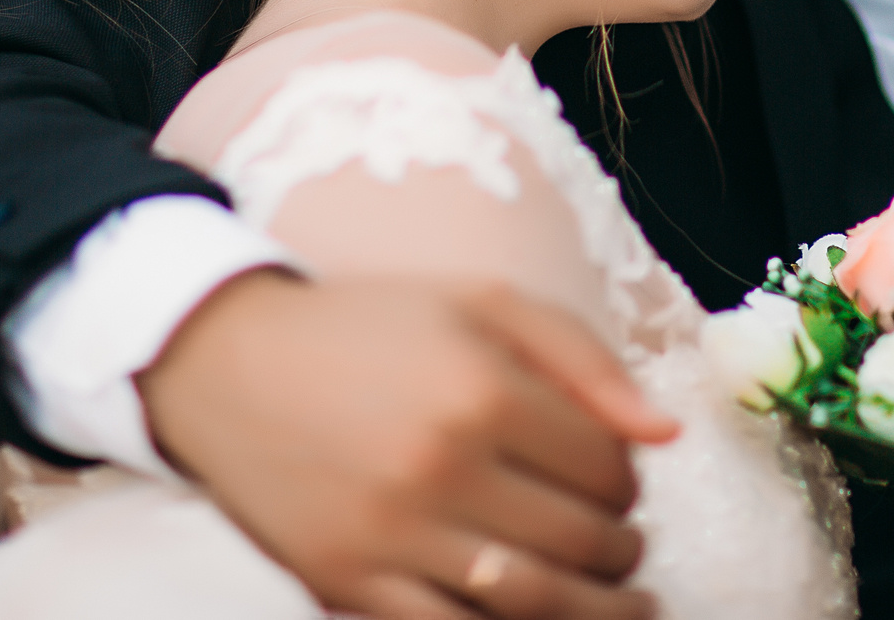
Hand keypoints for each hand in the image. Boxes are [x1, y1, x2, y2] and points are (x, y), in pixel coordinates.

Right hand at [139, 271, 679, 619]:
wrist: (227, 363)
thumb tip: (667, 433)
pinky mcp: (346, 582)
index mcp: (482, 389)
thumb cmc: (369, 326)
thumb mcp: (481, 305)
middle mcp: (441, 466)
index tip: (620, 479)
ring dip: (594, 611)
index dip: (630, 480)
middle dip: (622, 550)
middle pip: (580, 540)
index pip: (606, 466)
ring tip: (617, 603)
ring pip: (531, 602)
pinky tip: (535, 619)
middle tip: (625, 546)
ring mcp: (390, 533)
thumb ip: (584, 361)